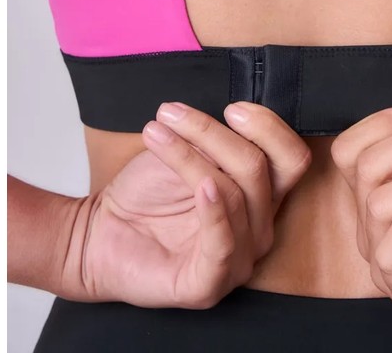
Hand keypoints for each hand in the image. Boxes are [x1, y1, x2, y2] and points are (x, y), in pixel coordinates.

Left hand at [75, 101, 311, 307]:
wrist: (100, 234)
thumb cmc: (149, 192)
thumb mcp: (189, 154)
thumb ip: (218, 143)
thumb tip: (235, 119)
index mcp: (263, 196)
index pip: (291, 158)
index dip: (267, 126)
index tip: (231, 107)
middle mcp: (259, 229)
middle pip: (259, 169)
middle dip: (214, 134)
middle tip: (174, 114)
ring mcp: (238, 261)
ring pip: (234, 194)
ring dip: (189, 155)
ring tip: (154, 133)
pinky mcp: (209, 285)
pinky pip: (223, 243)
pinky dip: (214, 209)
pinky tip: (201, 185)